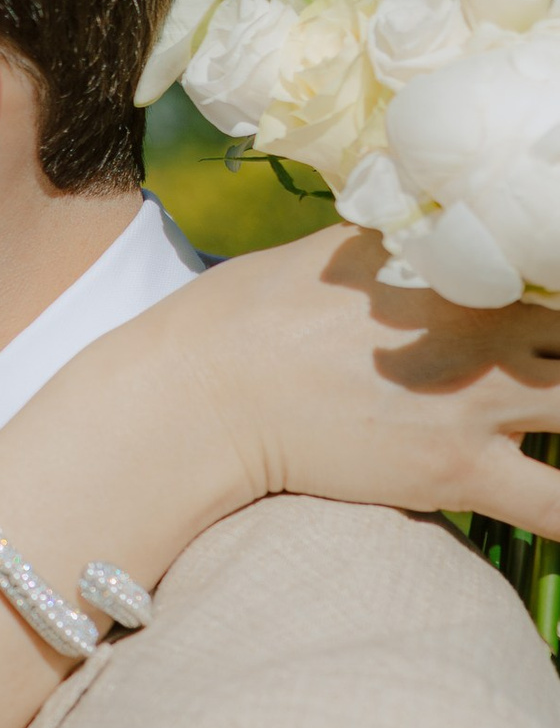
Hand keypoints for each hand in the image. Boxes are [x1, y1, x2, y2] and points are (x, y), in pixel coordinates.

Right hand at [163, 226, 559, 532]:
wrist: (204, 392)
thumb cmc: (252, 311)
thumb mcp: (341, 246)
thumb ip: (411, 238)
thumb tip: (440, 222)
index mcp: (464, 264)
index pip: (555, 265)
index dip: (556, 286)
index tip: (543, 306)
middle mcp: (488, 327)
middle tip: (548, 368)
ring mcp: (480, 402)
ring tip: (554, 422)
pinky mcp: (458, 471)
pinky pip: (557, 506)